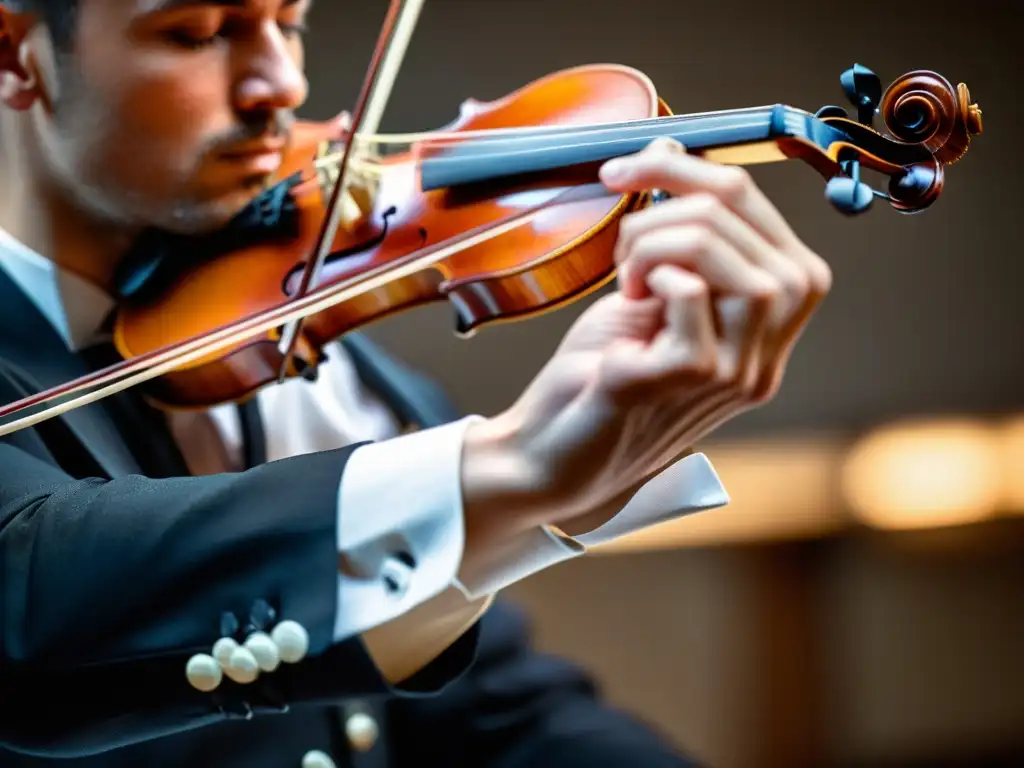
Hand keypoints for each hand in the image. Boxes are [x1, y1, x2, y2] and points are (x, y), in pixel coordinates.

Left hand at [461, 138, 831, 536]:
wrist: (549, 451)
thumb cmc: (597, 375)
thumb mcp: (647, 294)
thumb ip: (673, 234)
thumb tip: (670, 146)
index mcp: (765, 331)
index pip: (769, 225)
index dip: (697, 175)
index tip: (632, 168)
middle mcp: (765, 357)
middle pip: (757, 231)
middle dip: (676, 199)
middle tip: (621, 236)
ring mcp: (732, 375)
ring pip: (737, 265)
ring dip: (660, 241)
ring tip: (626, 272)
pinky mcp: (684, 382)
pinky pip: (689, 297)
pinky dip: (652, 276)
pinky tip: (628, 299)